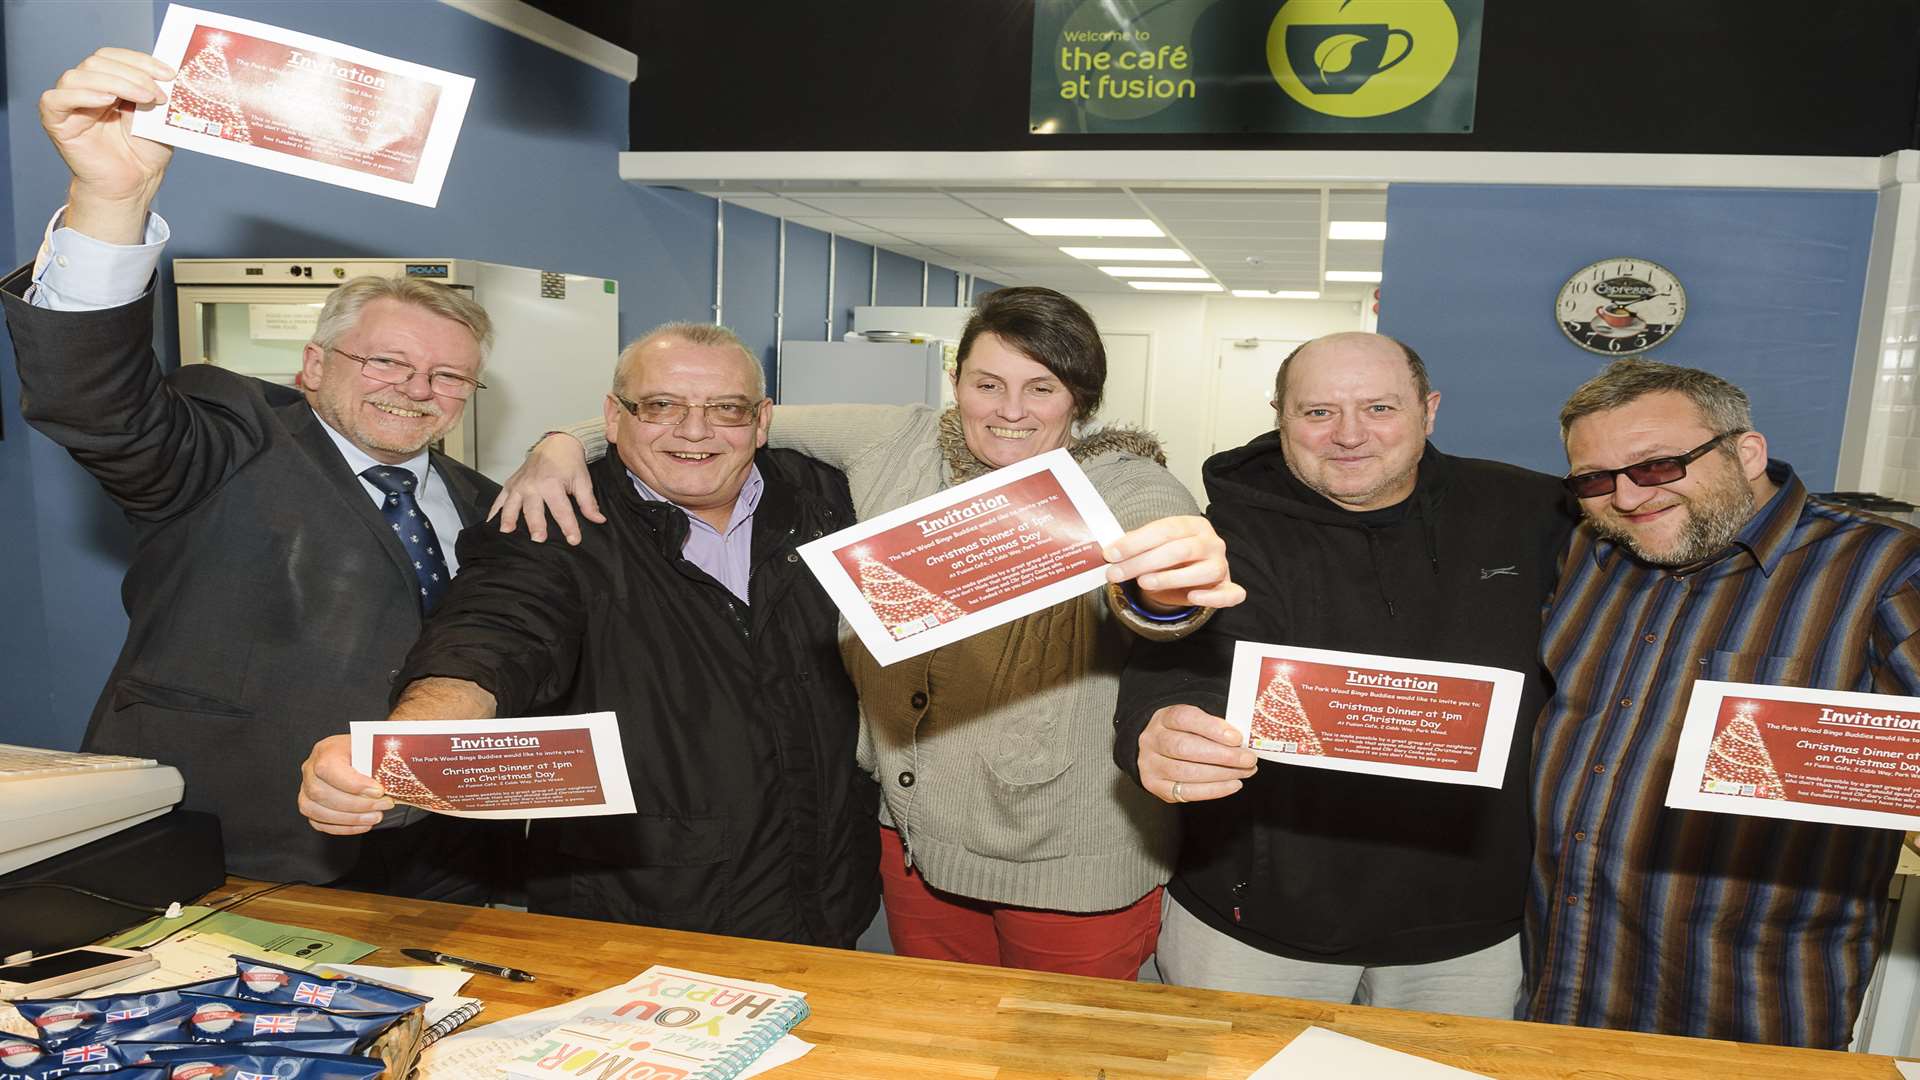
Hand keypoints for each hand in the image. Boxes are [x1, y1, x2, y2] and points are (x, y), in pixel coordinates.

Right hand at [41, 48, 175, 244]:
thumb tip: (164, 73)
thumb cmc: (145, 151)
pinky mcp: (56, 122)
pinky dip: (80, 96)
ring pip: (77, 76)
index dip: (140, 60)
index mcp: (107, 82)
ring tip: (143, 98)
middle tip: (157, 93)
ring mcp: (69, 104)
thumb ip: (153, 93)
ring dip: (114, 82)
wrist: (136, 183)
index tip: (169, 73)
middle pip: (97, 62)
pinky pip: (55, 100)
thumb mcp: (156, 115)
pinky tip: (106, 101)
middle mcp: (86, 89)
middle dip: (132, 74)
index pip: (113, 57)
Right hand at [297, 734, 393, 835]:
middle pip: (322, 793)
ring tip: (376, 816)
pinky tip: (364, 824)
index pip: (329, 768)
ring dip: (351, 818)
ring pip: (318, 810)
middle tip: (384, 805)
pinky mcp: (309, 806)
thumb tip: (394, 777)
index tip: (378, 791)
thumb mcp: (373, 748)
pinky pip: (319, 823)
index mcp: (326, 750)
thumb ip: (379, 760)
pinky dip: (344, 827)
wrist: (356, 756)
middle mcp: (310, 769)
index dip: (353, 784)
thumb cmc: (364, 752)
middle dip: (357, 804)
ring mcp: (306, 789)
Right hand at [488, 433, 602, 543]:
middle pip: (533, 509)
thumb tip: (598, 520)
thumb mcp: (583, 481)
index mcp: (552, 484)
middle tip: (538, 539)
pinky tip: (490, 523)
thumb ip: (588, 503)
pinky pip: (500, 498)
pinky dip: (494, 510)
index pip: (562, 510)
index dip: (569, 526)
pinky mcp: (511, 484)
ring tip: (507, 531)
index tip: (574, 540)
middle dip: (536, 524)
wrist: (556, 443)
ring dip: (508, 518)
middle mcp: (533, 484)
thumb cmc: (569, 463)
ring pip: (511, 504)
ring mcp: (519, 484)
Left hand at [1103, 515, 1245, 610]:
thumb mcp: (1154, 546)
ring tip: (1143, 583)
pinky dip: (1212, 598)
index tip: (1112, 554)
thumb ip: (1135, 547)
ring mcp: (1222, 565)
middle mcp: (1212, 542)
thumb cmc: (1172, 558)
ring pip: (1203, 571)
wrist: (1194, 574)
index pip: (1165, 529)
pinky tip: (1192, 597)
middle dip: (1143, 562)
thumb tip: (1108, 552)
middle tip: (1116, 573)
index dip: (1136, 542)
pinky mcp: (1228, 588)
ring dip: (1170, 578)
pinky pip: (1229, 594)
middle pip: (1179, 550)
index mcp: (1193, 525)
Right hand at [1137, 704, 1258, 803]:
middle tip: (1248, 759)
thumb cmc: (1185, 733)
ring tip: (1245, 772)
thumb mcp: (1197, 720)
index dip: (1212, 728)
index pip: (1185, 718)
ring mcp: (1150, 765)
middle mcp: (1152, 740)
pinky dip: (1214, 790)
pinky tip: (1233, 784)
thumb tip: (1243, 740)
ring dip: (1221, 774)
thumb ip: (1216, 726)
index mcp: (1163, 718)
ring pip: (1186, 772)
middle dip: (1222, 756)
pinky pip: (1186, 792)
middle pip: (1184, 748)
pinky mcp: (1156, 786)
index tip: (1237, 738)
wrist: (1159, 750)